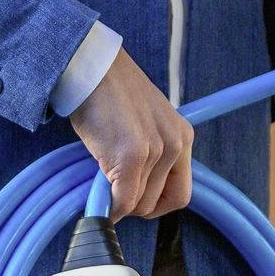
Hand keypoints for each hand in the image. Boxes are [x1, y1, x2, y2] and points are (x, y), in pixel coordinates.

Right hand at [70, 48, 193, 219]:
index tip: (135, 200)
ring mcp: (156, 151)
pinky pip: (122, 200)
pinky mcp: (132, 156)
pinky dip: (108, 206)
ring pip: (137, 203)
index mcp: (182, 137)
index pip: (180, 195)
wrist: (92, 69)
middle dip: (132, 203)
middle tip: (112, 189)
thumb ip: (149, 156)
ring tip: (102, 177)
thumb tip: (133, 196)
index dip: (155, 204)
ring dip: (117, 200)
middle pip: (156, 203)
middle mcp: (175, 145)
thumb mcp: (143, 124)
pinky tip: (98, 198)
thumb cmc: (109, 94)